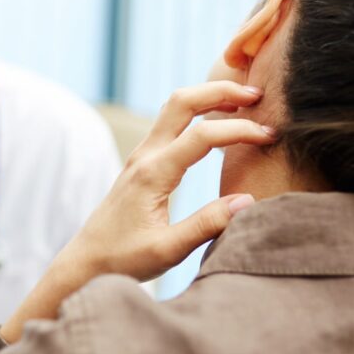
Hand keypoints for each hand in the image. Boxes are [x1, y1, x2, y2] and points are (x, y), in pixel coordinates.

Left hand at [1, 81, 274, 341]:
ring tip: (244, 102)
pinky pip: (171, 123)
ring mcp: (141, 156)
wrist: (84, 262)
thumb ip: (206, 226)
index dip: (239, 130)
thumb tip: (248, 201)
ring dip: (208, 97)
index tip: (270, 137)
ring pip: (175, 107)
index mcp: (152, 174)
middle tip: (257, 95)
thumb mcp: (167, 251)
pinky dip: (198, 112)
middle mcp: (145, 156)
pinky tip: (218, 122)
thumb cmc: (122, 260)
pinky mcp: (142, 163)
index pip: (202, 135)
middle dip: (221, 91)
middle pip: (182, 101)